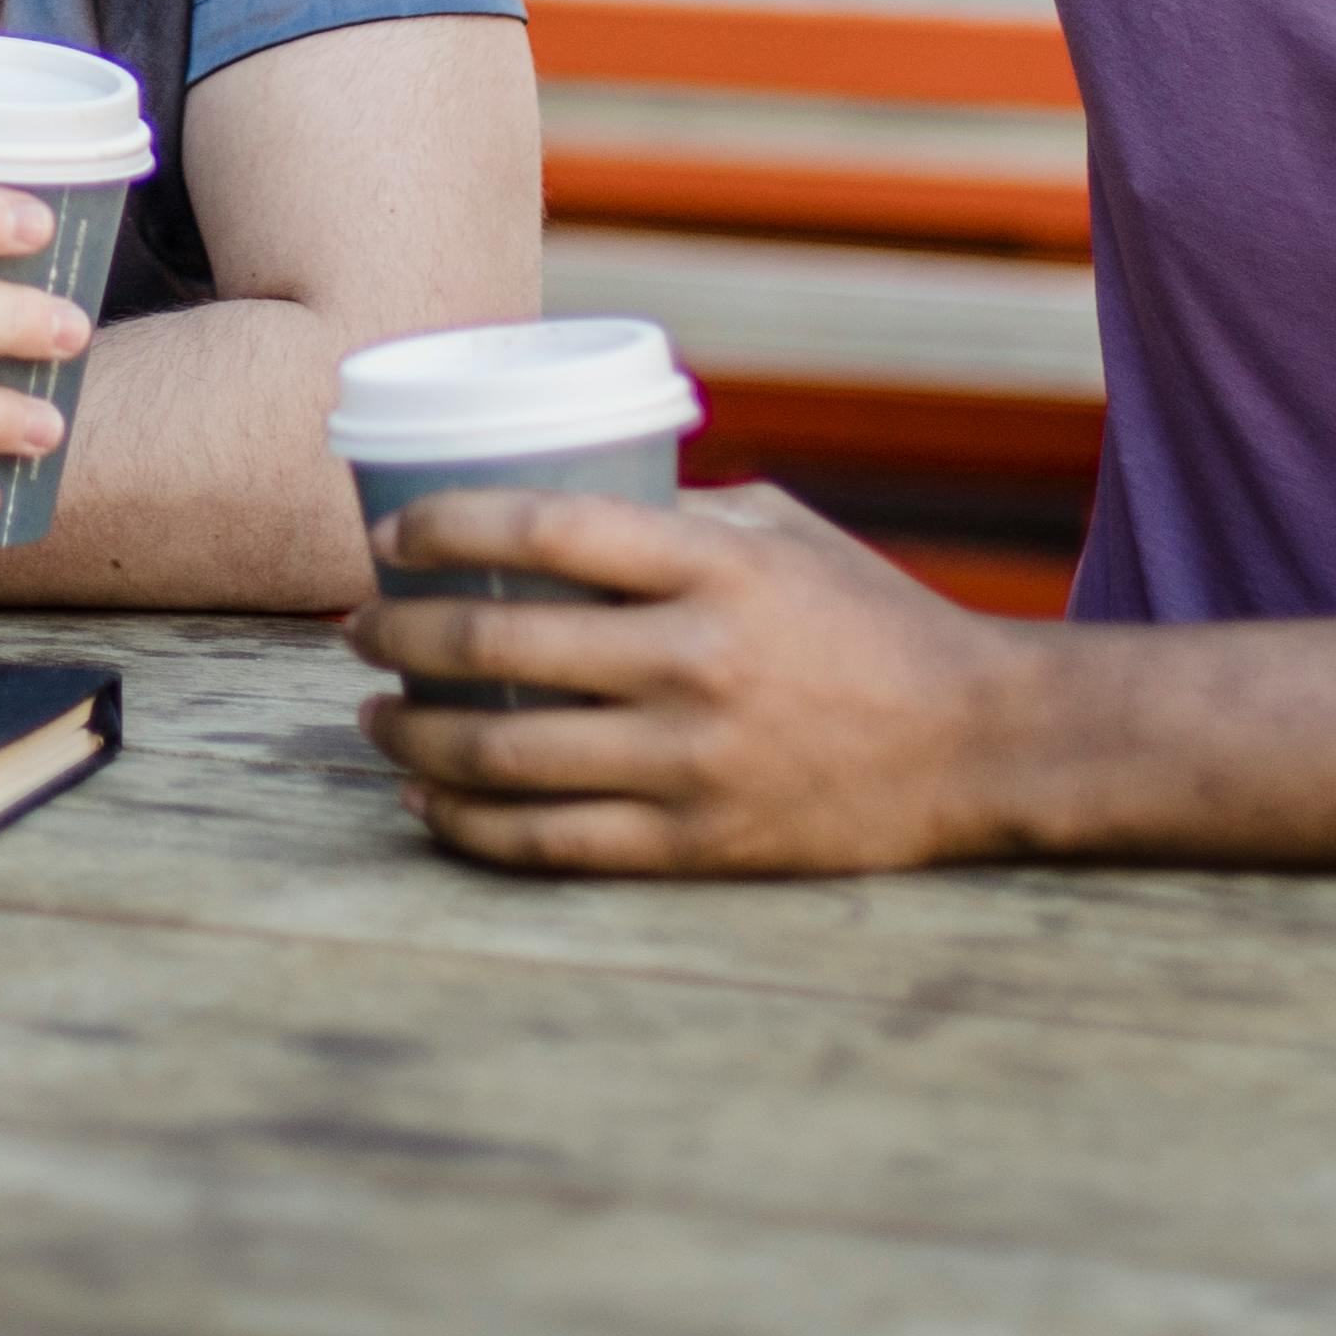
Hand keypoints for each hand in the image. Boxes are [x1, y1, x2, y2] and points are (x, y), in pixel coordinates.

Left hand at [348, 481, 1024, 874]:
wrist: (976, 744)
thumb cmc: (869, 618)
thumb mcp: (780, 532)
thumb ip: (674, 512)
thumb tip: (555, 492)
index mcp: (712, 568)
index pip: (543, 526)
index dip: (443, 525)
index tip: (388, 535)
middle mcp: (694, 662)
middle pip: (500, 641)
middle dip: (400, 635)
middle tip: (358, 630)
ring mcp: (692, 762)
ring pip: (506, 752)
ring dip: (415, 735)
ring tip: (375, 718)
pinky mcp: (696, 843)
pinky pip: (550, 842)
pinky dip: (470, 824)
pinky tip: (427, 802)